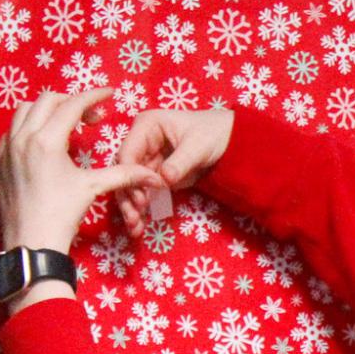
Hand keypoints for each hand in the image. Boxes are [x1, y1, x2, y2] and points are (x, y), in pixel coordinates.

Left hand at [0, 88, 159, 254]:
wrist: (31, 242)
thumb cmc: (61, 215)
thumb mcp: (92, 188)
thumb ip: (123, 174)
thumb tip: (153, 175)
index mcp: (46, 140)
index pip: (72, 105)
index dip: (94, 96)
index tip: (109, 94)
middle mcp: (23, 137)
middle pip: (48, 100)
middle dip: (72, 102)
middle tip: (92, 117)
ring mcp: (8, 147)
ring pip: (25, 110)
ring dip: (48, 110)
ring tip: (67, 125)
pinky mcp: (1, 160)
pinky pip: (13, 129)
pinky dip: (31, 125)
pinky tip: (45, 142)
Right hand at [117, 108, 235, 235]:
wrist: (229, 141)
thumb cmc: (213, 133)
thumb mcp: (198, 146)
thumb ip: (180, 163)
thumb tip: (163, 180)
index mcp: (147, 126)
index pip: (128, 153)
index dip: (130, 177)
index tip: (141, 198)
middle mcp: (142, 142)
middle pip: (125, 172)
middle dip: (127, 196)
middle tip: (133, 218)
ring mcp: (147, 159)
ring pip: (131, 185)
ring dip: (131, 207)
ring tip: (135, 227)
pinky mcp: (154, 175)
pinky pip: (143, 193)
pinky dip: (142, 210)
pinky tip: (139, 226)